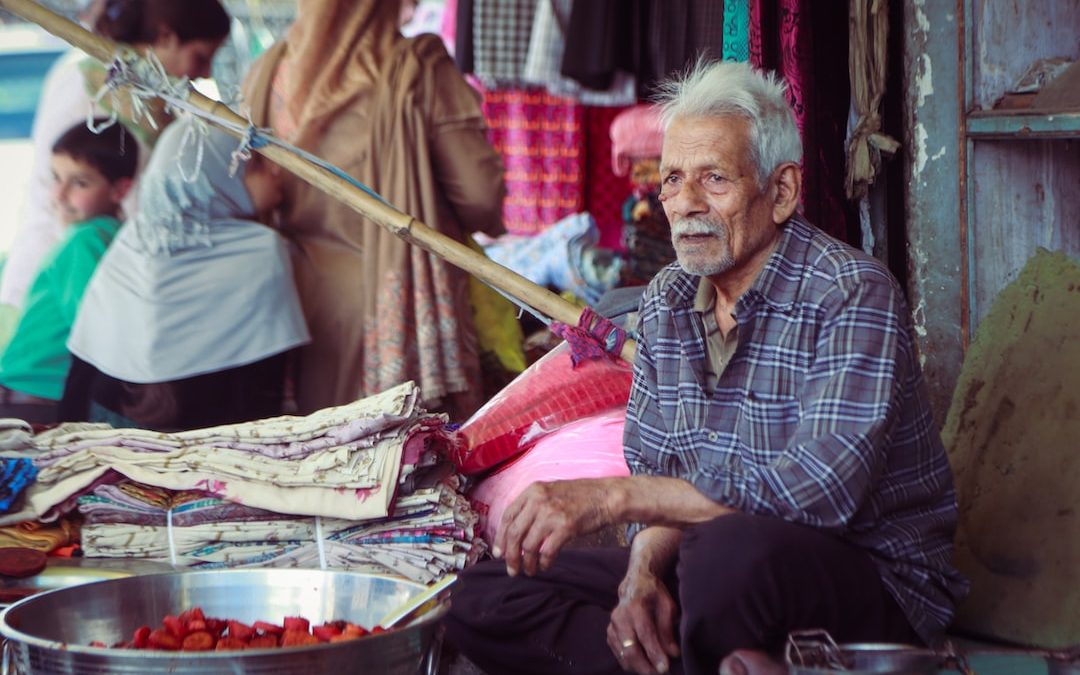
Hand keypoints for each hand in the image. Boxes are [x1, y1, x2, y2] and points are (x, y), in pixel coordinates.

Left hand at [493, 479, 617, 576]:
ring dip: (527, 563)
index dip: (501, 538)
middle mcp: (538, 500)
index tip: (499, 553)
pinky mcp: (565, 526)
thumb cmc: (580, 497)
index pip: (508, 516)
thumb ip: (533, 507)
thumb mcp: (550, 493)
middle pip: (515, 533)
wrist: (606, 496)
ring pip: (529, 545)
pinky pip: (547, 551)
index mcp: (532, 491)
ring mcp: (552, 513)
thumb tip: (515, 534)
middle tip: (512, 570)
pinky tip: (545, 566)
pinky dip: (544, 563)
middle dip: (510, 556)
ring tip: (530, 571)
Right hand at [607, 567, 679, 673]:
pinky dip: (631, 662)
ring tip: (654, 669)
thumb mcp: (666, 605)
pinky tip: (643, 661)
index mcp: (635, 607)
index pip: (645, 635)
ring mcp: (612, 626)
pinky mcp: (609, 633)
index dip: (655, 654)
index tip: (664, 669)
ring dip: (639, 667)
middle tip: (660, 673)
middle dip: (645, 667)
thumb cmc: (653, 594)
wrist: (634, 584)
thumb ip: (668, 629)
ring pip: (623, 655)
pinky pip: (619, 654)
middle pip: (630, 649)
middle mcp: (620, 617)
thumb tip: (673, 653)